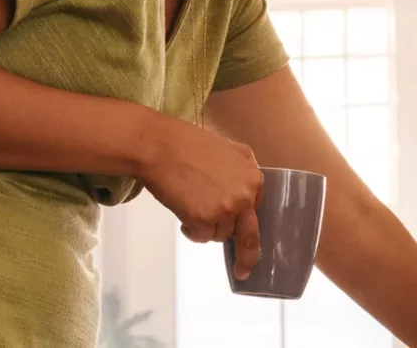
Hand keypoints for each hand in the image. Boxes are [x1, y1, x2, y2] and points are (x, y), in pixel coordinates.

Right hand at [137, 112, 263, 279]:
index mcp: (254, 180)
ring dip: (206, 227)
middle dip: (248, 257)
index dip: (242, 219)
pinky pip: (201, 237)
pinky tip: (183, 214)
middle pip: (249, 236)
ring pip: (220, 234)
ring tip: (191, 205)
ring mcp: (226, 210)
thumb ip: (245, 166)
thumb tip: (248, 183)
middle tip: (243, 271)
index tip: (244, 236)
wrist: (162, 148)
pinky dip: (191, 230)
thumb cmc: (191, 144)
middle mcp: (245, 197)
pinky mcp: (204, 220)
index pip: (255, 210)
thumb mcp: (230, 148)